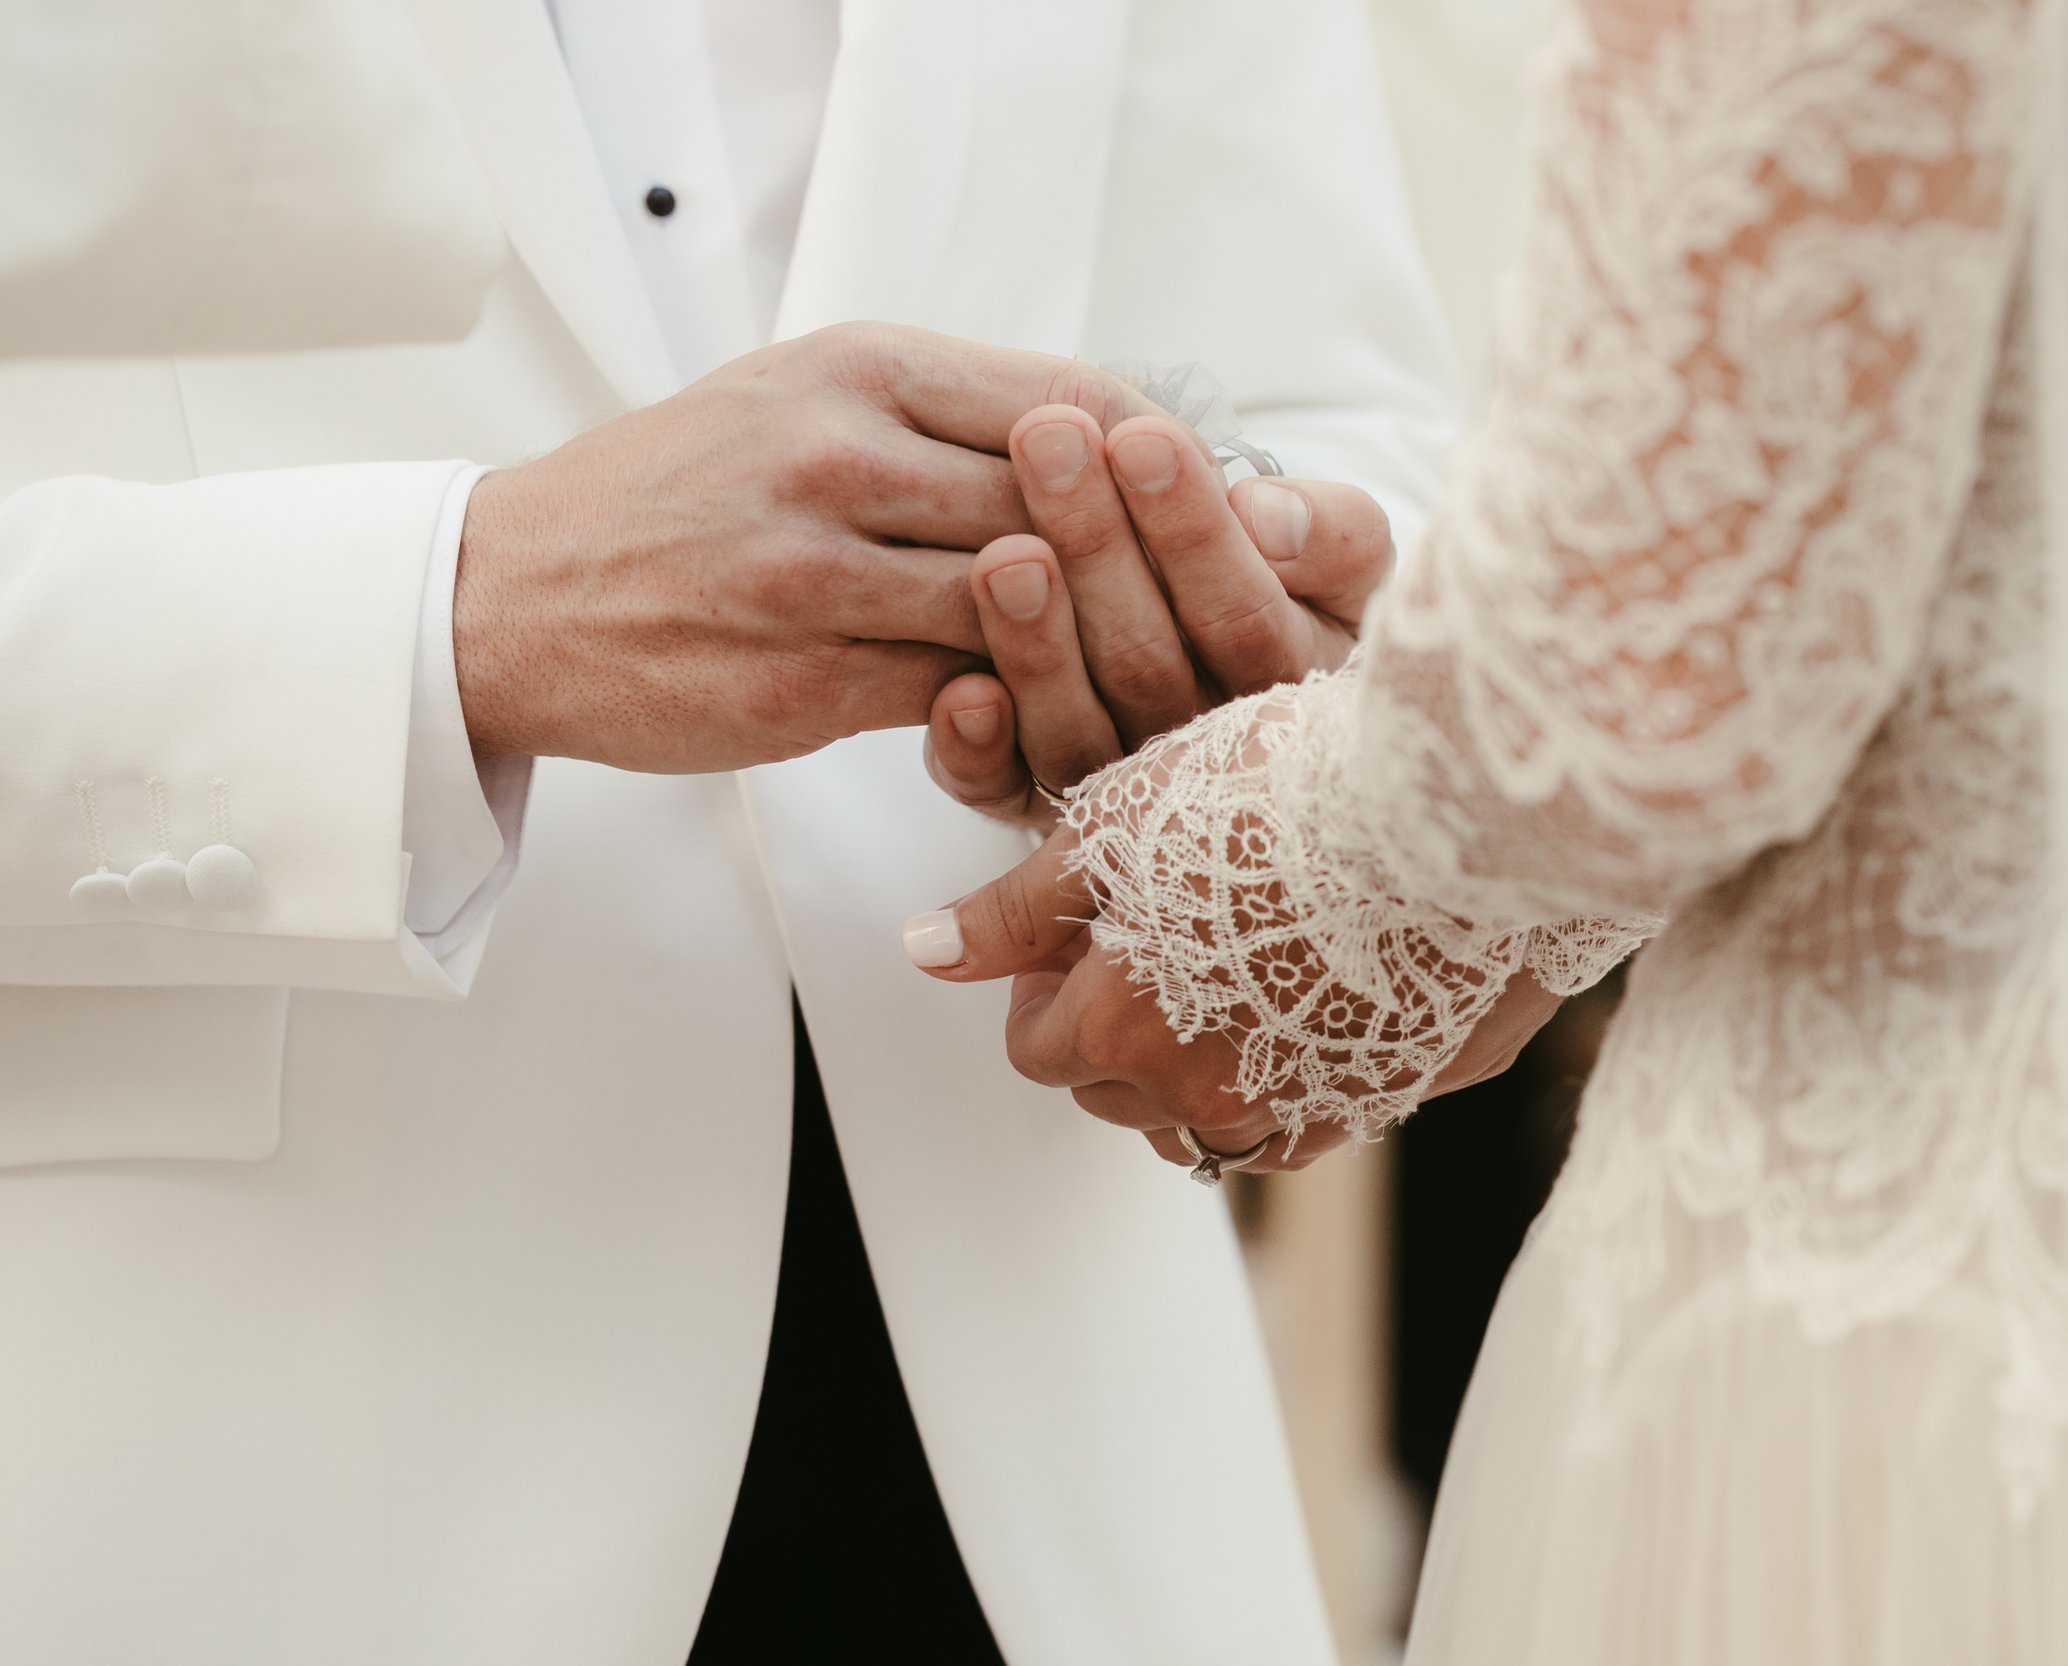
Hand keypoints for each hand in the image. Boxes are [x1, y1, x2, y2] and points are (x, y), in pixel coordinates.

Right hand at [454, 323, 1149, 773]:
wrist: (513, 593)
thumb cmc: (679, 497)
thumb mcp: (804, 402)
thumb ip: (945, 418)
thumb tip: (1107, 447)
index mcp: (860, 368)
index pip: (1074, 402)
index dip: (1165, 460)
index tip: (1213, 501)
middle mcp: (842, 454)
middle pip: (1066, 507)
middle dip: (1155, 563)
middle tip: (1230, 604)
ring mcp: (817, 573)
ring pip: (1022, 609)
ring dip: (1095, 649)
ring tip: (1161, 674)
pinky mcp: (801, 683)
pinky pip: (959, 700)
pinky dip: (1018, 713)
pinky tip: (1058, 723)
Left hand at [901, 825, 1562, 1175]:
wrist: (1468, 802)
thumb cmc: (1286, 789)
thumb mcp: (1119, 822)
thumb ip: (1017, 906)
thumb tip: (924, 952)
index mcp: (1125, 1031)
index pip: (1037, 1049)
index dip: (1045, 982)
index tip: (1084, 922)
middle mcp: (1213, 1097)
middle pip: (1121, 1095)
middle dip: (1117, 1028)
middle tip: (1159, 930)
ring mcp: (1316, 1110)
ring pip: (1222, 1119)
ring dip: (1205, 1063)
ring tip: (1240, 961)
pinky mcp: (1405, 1093)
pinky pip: (1322, 1110)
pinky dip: (1301, 1068)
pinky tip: (1325, 985)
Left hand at [923, 406, 1393, 828]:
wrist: (1249, 682)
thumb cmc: (1293, 592)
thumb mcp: (1343, 555)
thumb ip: (1333, 533)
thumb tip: (1267, 517)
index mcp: (1288, 687)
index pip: (1243, 617)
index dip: (1193, 530)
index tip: (1142, 438)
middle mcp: (1206, 755)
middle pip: (1148, 663)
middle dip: (1095, 546)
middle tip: (1046, 442)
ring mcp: (1121, 793)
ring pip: (1075, 732)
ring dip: (1034, 646)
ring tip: (1002, 550)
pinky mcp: (1039, 811)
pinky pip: (1004, 795)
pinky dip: (978, 752)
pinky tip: (960, 694)